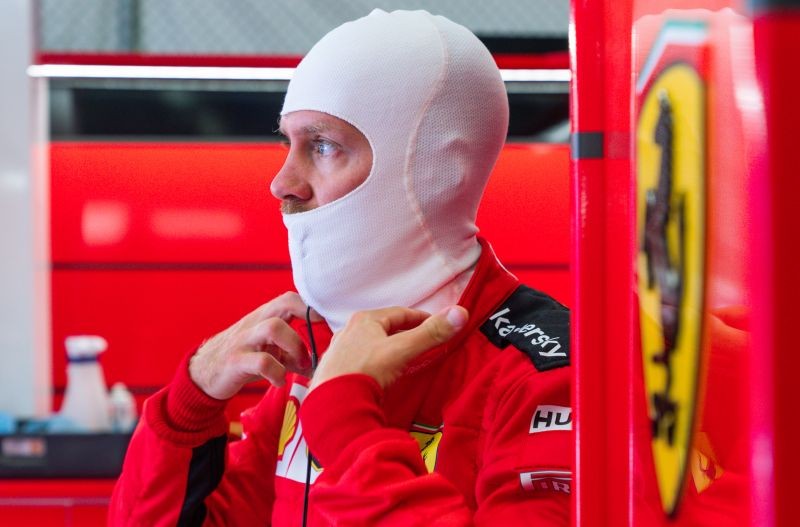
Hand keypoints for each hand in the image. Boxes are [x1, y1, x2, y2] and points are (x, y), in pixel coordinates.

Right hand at [190, 292, 321, 399]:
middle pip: (285, 302)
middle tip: (319, 340)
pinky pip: (261, 362)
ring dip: (294, 346)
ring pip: (273, 328)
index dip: (313, 307)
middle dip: (308, 317)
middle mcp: (256, 323)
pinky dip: (277, 373)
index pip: (292, 298)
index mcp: (266, 317)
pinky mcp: (235, 361)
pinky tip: (280, 381)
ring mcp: (244, 340)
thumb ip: (295, 354)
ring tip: (300, 365)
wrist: (203, 373)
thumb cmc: (245, 359)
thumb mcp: (271, 352)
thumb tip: (323, 364)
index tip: (332, 324)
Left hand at [309, 305, 467, 391]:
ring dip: (388, 350)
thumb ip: (430, 334)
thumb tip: (461, 312)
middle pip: (385, 329)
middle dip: (405, 334)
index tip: (439, 326)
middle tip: (424, 344)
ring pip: (371, 345)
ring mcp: (338, 352)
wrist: (332, 407)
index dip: (422, 319)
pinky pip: (360, 362)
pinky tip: (380, 376)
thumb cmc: (366, 371)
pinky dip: (374, 365)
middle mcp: (348, 331)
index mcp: (365, 320)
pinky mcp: (334, 372)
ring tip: (404, 361)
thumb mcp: (402, 351)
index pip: (401, 313)